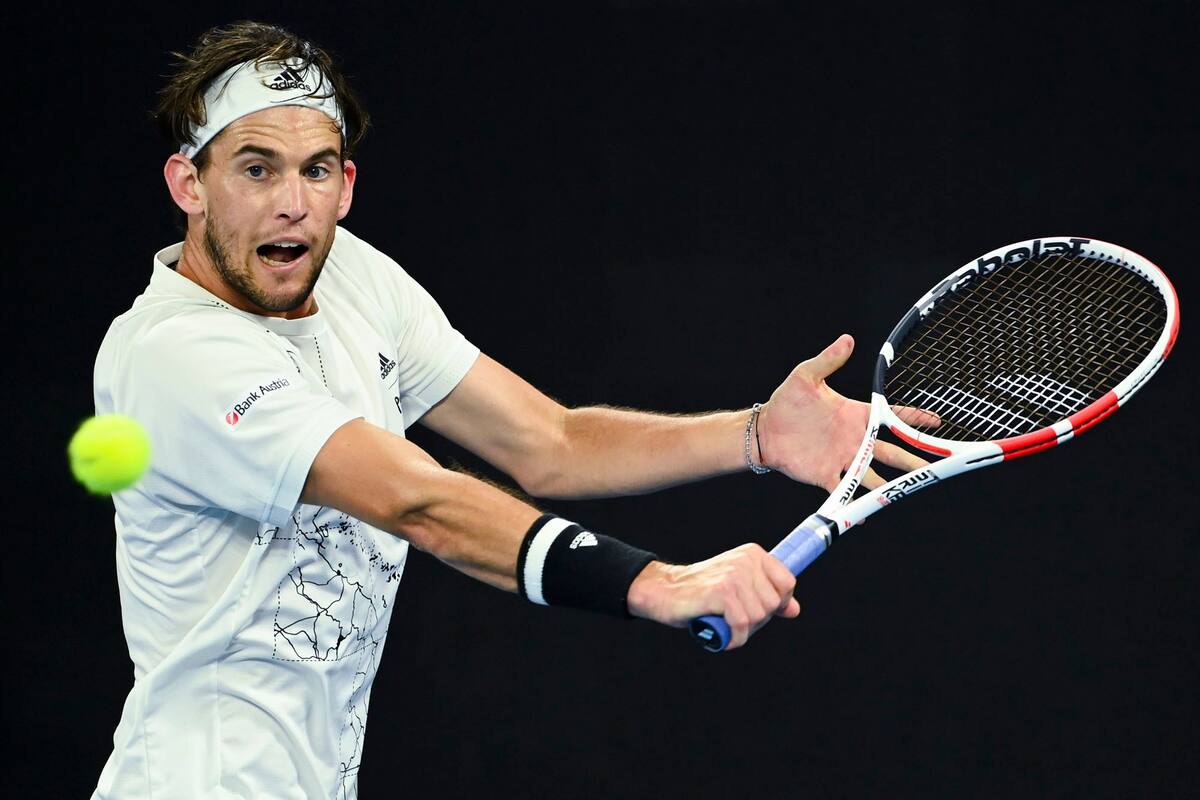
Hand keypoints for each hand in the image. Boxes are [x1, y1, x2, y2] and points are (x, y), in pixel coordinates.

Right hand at [626, 544, 799, 649]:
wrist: (664, 590)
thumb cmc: (701, 591)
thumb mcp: (738, 587)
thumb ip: (766, 595)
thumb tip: (794, 609)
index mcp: (753, 554)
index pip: (787, 582)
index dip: (779, 603)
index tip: (760, 610)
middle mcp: (745, 561)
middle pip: (773, 604)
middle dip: (758, 620)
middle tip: (735, 620)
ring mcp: (734, 576)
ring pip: (758, 617)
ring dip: (743, 630)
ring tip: (726, 625)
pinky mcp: (722, 593)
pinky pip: (742, 625)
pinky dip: (734, 638)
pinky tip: (724, 637)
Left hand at [757, 334, 939, 490]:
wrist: (764, 430)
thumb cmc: (786, 403)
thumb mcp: (807, 376)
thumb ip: (828, 360)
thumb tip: (846, 339)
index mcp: (856, 416)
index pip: (892, 416)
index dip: (915, 418)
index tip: (937, 421)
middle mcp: (855, 439)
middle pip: (892, 450)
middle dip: (914, 457)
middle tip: (937, 463)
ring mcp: (843, 459)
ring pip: (875, 473)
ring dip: (891, 482)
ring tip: (909, 489)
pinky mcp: (827, 475)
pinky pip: (845, 490)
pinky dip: (856, 501)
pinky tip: (867, 513)